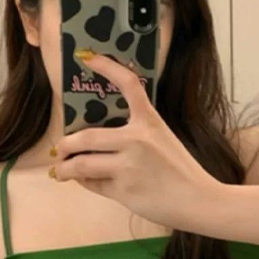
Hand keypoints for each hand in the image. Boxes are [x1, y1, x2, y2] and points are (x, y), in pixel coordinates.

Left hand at [52, 53, 219, 230]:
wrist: (198, 201)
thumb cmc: (181, 172)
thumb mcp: (163, 141)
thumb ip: (135, 136)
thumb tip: (96, 140)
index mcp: (149, 122)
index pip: (128, 85)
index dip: (106, 67)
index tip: (87, 57)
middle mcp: (137, 140)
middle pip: (86, 136)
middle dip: (65, 144)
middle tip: (59, 148)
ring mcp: (128, 166)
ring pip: (82, 164)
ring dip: (65, 168)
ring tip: (59, 170)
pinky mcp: (123, 190)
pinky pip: (94, 183)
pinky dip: (85, 183)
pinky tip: (83, 182)